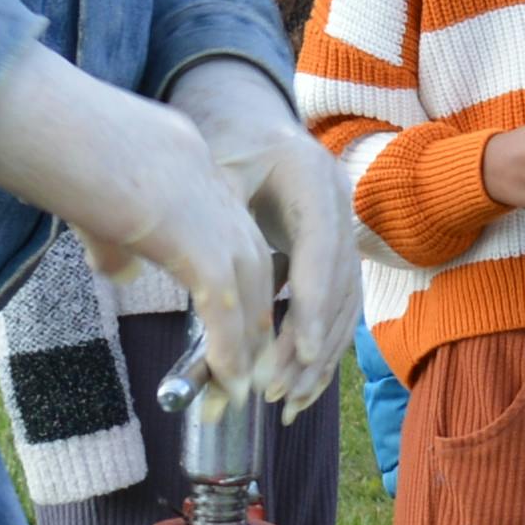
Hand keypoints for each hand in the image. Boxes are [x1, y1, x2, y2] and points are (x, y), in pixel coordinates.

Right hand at [0, 46, 274, 393]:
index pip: (225, 219)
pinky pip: (223, 299)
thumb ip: (109, 229)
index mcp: (181, 151)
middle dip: (254, 313)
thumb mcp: (78, 187)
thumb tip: (122, 268)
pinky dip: (230, 345)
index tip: (231, 310)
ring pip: (250, 279)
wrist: (11, 99)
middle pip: (253, 252)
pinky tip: (228, 382)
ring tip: (241, 389)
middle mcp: (202, 169)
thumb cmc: (22, 131)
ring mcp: (198, 195)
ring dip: (249, 340)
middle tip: (250, 362)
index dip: (233, 270)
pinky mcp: (182, 228)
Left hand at [171, 54, 358, 405]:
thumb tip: (177, 273)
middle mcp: (341, 203)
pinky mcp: (340, 254)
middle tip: (278, 390)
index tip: (297, 349)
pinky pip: (340, 307)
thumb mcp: (213, 172)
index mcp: (312, 176)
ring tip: (287, 401)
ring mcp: (347, 228)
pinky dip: (321, 347)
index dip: (312, 304)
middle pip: (340, 287)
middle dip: (311, 345)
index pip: (322, 249)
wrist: (252, 123)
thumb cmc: (224, 146)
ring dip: (319, 358)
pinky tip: (301, 383)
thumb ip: (208, 220)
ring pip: (346, 305)